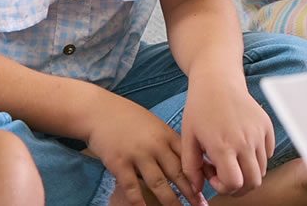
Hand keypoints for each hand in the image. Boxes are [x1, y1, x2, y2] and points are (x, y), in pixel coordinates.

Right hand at [86, 97, 201, 205]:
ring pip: (158, 183)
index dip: (200, 175)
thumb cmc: (127, 118)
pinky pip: (132, 187)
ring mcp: (137, 155)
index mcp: (166, 135)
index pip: (188, 158)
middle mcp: (155, 146)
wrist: (98, 111)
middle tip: (201, 205)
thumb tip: (187, 159)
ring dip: (170, 201)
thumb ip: (168, 141)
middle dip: (191, 193)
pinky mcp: (119, 163)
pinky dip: (139, 202)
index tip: (208, 188)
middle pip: (177, 173)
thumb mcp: (154, 124)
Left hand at [180, 81, 273, 196]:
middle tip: (225, 177)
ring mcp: (258, 134)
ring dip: (248, 172)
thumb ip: (190, 167)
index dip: (224, 188)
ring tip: (232, 159)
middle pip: (253, 182)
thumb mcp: (188, 137)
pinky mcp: (267, 127)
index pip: (235, 183)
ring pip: (262, 170)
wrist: (218, 80)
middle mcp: (245, 142)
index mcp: (223, 146)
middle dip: (239, 188)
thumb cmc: (200, 107)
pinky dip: (257, 158)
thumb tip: (195, 189)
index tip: (214, 177)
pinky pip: (268, 154)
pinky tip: (241, 147)